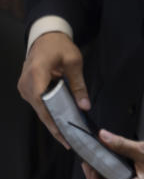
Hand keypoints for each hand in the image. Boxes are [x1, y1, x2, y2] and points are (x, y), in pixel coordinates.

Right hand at [17, 31, 88, 148]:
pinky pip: (38, 105)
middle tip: (70, 141)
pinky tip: (61, 122)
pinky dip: (49, 113)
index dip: (53, 120)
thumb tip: (84, 106)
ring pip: (39, 110)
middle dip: (55, 126)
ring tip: (67, 136)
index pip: (42, 102)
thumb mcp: (74, 62)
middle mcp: (26, 83)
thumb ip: (78, 85)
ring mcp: (24, 87)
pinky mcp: (27, 89)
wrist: (45, 37)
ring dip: (52, 121)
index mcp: (37, 73)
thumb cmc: (59, 46)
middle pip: (40, 110)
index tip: (64, 133)